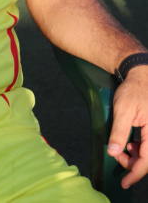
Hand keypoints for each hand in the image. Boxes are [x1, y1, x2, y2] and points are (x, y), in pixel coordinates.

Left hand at [107, 66, 147, 187]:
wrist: (139, 75)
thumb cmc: (133, 90)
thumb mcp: (123, 110)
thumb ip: (119, 132)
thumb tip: (114, 152)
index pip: (147, 160)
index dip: (135, 173)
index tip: (124, 182)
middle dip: (132, 163)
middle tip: (116, 157)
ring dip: (136, 156)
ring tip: (122, 148)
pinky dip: (139, 148)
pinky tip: (130, 143)